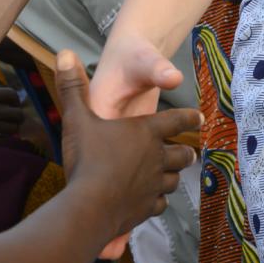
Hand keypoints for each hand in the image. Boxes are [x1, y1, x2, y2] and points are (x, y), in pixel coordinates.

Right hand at [0, 85, 24, 145]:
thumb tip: (10, 96)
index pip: (13, 94)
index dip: (14, 100)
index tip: (12, 105)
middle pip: (18, 113)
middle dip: (16, 117)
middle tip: (11, 119)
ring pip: (13, 128)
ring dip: (10, 129)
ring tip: (2, 129)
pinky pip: (4, 141)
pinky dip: (2, 140)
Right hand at [89, 35, 186, 256]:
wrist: (88, 207)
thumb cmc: (87, 158)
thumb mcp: (77, 118)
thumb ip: (74, 87)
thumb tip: (65, 53)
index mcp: (147, 132)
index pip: (178, 120)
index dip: (190, 118)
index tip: (198, 118)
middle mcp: (158, 157)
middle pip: (182, 153)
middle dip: (185, 152)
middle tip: (188, 152)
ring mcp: (155, 185)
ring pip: (173, 180)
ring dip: (172, 176)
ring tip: (170, 176)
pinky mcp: (147, 209)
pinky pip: (159, 204)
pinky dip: (157, 201)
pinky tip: (151, 201)